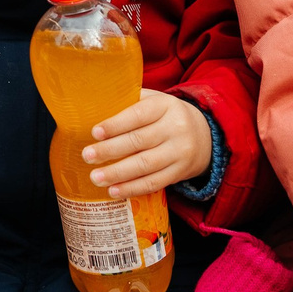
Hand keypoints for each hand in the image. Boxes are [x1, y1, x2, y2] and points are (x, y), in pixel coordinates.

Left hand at [83, 92, 213, 199]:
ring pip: (146, 165)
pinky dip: (132, 188)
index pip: (138, 115)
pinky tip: (114, 190)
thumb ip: (131, 102)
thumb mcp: (155, 101)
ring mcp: (180, 152)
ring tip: (96, 177)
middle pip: (139, 141)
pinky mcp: (180, 172)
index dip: (116, 124)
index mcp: (165, 105)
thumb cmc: (167, 116)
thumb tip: (94, 108)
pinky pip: (154, 182)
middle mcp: (175, 128)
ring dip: (118, 173)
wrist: (205, 136)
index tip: (95, 133)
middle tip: (87, 156)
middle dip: (110, 150)